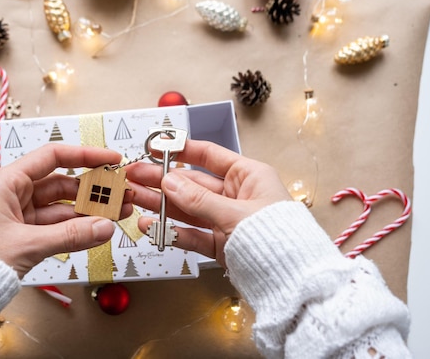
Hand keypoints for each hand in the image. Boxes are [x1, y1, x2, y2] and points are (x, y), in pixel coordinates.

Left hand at [0, 144, 132, 277]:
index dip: (85, 155)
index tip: (110, 159)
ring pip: (61, 207)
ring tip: (117, 213)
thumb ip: (70, 235)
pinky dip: (75, 228)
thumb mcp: (28, 245)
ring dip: (88, 211)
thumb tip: (105, 227)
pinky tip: (97, 229)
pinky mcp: (22, 234)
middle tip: (120, 194)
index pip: (52, 157)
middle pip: (61, 183)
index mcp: (6, 182)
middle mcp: (12, 193)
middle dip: (92, 190)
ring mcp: (18, 215)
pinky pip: (55, 226)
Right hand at [126, 140, 290, 266]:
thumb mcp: (235, 214)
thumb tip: (168, 181)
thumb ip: (198, 199)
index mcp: (248, 176)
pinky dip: (172, 231)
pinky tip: (151, 226)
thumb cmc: (278, 239)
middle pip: (192, 183)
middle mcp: (236, 196)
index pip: (209, 156)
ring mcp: (227, 221)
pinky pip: (192, 234)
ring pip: (188, 209)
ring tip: (134, 200)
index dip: (181, 150)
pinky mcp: (221, 244)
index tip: (155, 147)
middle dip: (162, 180)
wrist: (294, 282)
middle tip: (134, 176)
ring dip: (161, 205)